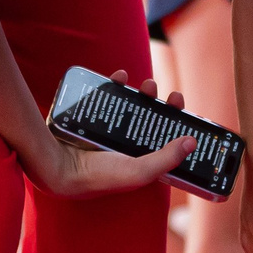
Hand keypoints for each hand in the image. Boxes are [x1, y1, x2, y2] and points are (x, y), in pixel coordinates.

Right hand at [24, 71, 196, 196]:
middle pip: (150, 116)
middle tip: (166, 92)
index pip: (164, 135)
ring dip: (142, 91)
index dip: (176, 119)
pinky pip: (106, 96)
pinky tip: (119, 75)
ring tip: (147, 84)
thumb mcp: (140, 171)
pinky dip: (114, 83)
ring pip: (131, 104)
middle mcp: (127, 143)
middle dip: (160, 101)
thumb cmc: (101, 177)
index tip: (180, 103)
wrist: (60, 169)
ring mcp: (110, 129)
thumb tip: (192, 141)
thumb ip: (167, 159)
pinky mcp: (92, 117)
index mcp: (141, 158)